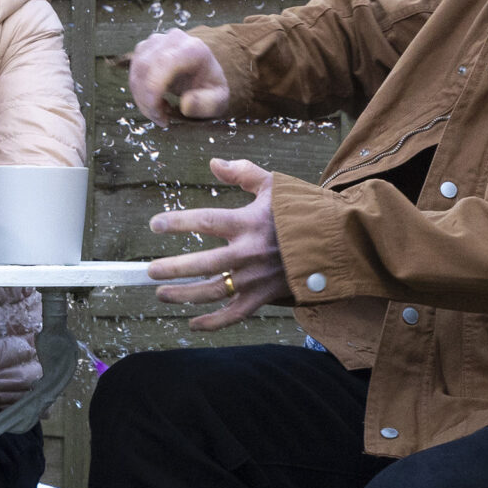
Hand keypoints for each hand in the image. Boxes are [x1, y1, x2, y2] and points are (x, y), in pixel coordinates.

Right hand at [128, 29, 230, 121]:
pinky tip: (154, 101)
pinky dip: (139, 92)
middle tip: (160, 119)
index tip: (159, 114)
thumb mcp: (219, 101)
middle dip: (147, 99)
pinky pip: (133, 72)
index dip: (154, 89)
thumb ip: (207, 105)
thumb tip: (185, 104)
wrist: (204, 74)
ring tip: (159, 111)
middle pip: (146, 67)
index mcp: (194, 48)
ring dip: (142, 98)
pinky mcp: (145, 48)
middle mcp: (173, 39)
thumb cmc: (210, 88)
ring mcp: (156, 41)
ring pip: (136, 71)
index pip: (164, 62)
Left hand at [148, 158, 293, 330]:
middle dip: (173, 268)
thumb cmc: (304, 210)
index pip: (205, 221)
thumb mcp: (274, 184)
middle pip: (203, 264)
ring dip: (184, 296)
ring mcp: (255, 278)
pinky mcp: (264, 297)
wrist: (337, 241)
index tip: (155, 225)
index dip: (177, 223)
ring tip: (161, 294)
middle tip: (150, 271)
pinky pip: (234, 315)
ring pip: (213, 292)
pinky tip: (192, 324)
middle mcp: (248, 253)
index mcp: (248, 223)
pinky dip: (213, 323)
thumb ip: (242, 172)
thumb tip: (213, 163)